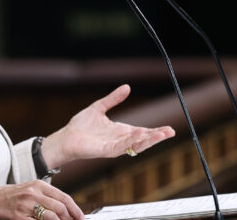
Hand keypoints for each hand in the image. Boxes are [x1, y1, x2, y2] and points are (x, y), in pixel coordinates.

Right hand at [0, 180, 84, 219]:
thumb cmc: (9, 196)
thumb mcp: (29, 190)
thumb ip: (45, 196)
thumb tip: (63, 207)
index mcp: (38, 185)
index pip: (63, 197)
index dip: (75, 209)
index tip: (81, 217)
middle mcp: (33, 193)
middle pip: (60, 208)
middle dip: (71, 218)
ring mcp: (26, 206)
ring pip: (52, 216)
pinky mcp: (20, 217)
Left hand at [42, 84, 174, 167]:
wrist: (65, 137)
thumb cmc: (80, 126)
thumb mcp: (99, 107)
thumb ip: (113, 99)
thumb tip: (127, 87)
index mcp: (121, 131)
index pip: (142, 132)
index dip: (155, 131)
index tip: (169, 129)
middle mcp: (120, 140)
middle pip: (143, 140)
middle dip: (157, 137)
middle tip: (171, 132)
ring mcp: (114, 146)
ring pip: (135, 145)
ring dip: (148, 140)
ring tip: (161, 134)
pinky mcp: (105, 150)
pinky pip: (120, 147)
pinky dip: (130, 141)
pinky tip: (139, 133)